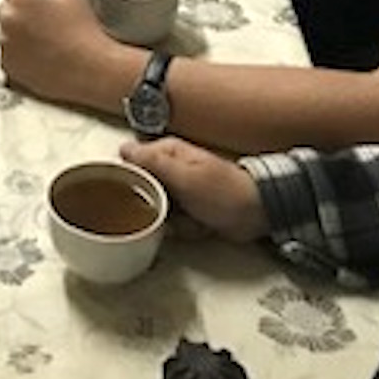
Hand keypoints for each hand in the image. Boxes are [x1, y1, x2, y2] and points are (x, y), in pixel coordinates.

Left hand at [0, 0, 122, 108]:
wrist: (88, 69)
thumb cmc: (82, 31)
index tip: (39, 0)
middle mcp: (7, 19)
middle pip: (6, 8)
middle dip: (20, 11)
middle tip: (45, 20)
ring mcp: (5, 43)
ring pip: (6, 31)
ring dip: (18, 32)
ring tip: (44, 40)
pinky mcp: (8, 65)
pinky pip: (8, 53)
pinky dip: (18, 52)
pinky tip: (40, 54)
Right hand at [120, 137, 266, 240]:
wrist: (257, 214)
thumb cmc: (224, 191)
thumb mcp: (184, 175)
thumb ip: (152, 162)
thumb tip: (122, 149)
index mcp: (166, 152)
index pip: (130, 161)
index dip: (128, 180)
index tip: (137, 195)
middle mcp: (169, 169)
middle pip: (140, 190)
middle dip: (153, 207)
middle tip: (171, 213)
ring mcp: (178, 192)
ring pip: (154, 210)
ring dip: (169, 222)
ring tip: (189, 220)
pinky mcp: (186, 212)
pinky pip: (171, 224)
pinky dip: (183, 230)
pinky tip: (197, 227)